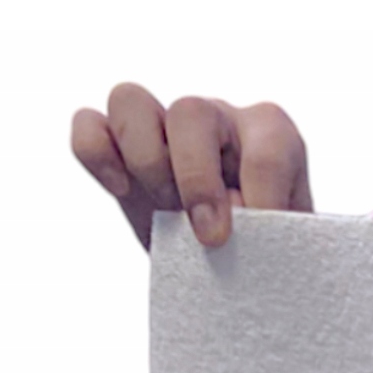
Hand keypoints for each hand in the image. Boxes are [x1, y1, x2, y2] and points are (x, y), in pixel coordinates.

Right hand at [70, 83, 311, 250]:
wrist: (235, 271)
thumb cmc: (269, 254)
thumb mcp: (285, 249)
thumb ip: (274, 232)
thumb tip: (236, 213)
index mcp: (271, 135)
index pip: (267, 145)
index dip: (263, 193)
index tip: (261, 237)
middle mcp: (215, 118)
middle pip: (190, 112)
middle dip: (196, 179)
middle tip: (211, 237)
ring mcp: (162, 125)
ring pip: (131, 101)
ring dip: (146, 162)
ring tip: (169, 212)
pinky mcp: (119, 147)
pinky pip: (88, 126)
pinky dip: (95, 154)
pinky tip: (121, 190)